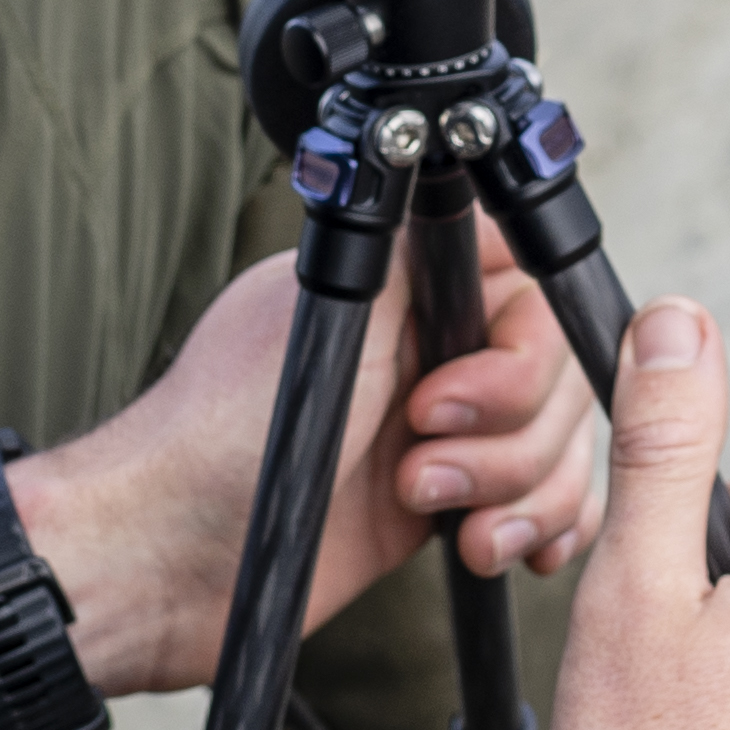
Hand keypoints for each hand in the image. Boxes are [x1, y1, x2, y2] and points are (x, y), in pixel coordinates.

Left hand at [0, 239, 607, 729]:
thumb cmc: (223, 440)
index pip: (529, 293)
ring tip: (438, 513)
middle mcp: (431, 355)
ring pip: (557, 446)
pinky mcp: (443, 506)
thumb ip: (411, 255)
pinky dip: (542, 526)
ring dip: (520, 492)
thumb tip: (457, 172)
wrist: (172, 558)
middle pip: (556, 378)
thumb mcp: (330, 321)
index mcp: (407, 292)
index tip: (446, 398)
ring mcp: (442, 434)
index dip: (516, 354)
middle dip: (511, 436)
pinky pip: (537, 505)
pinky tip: (511, 548)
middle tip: (420, 456)